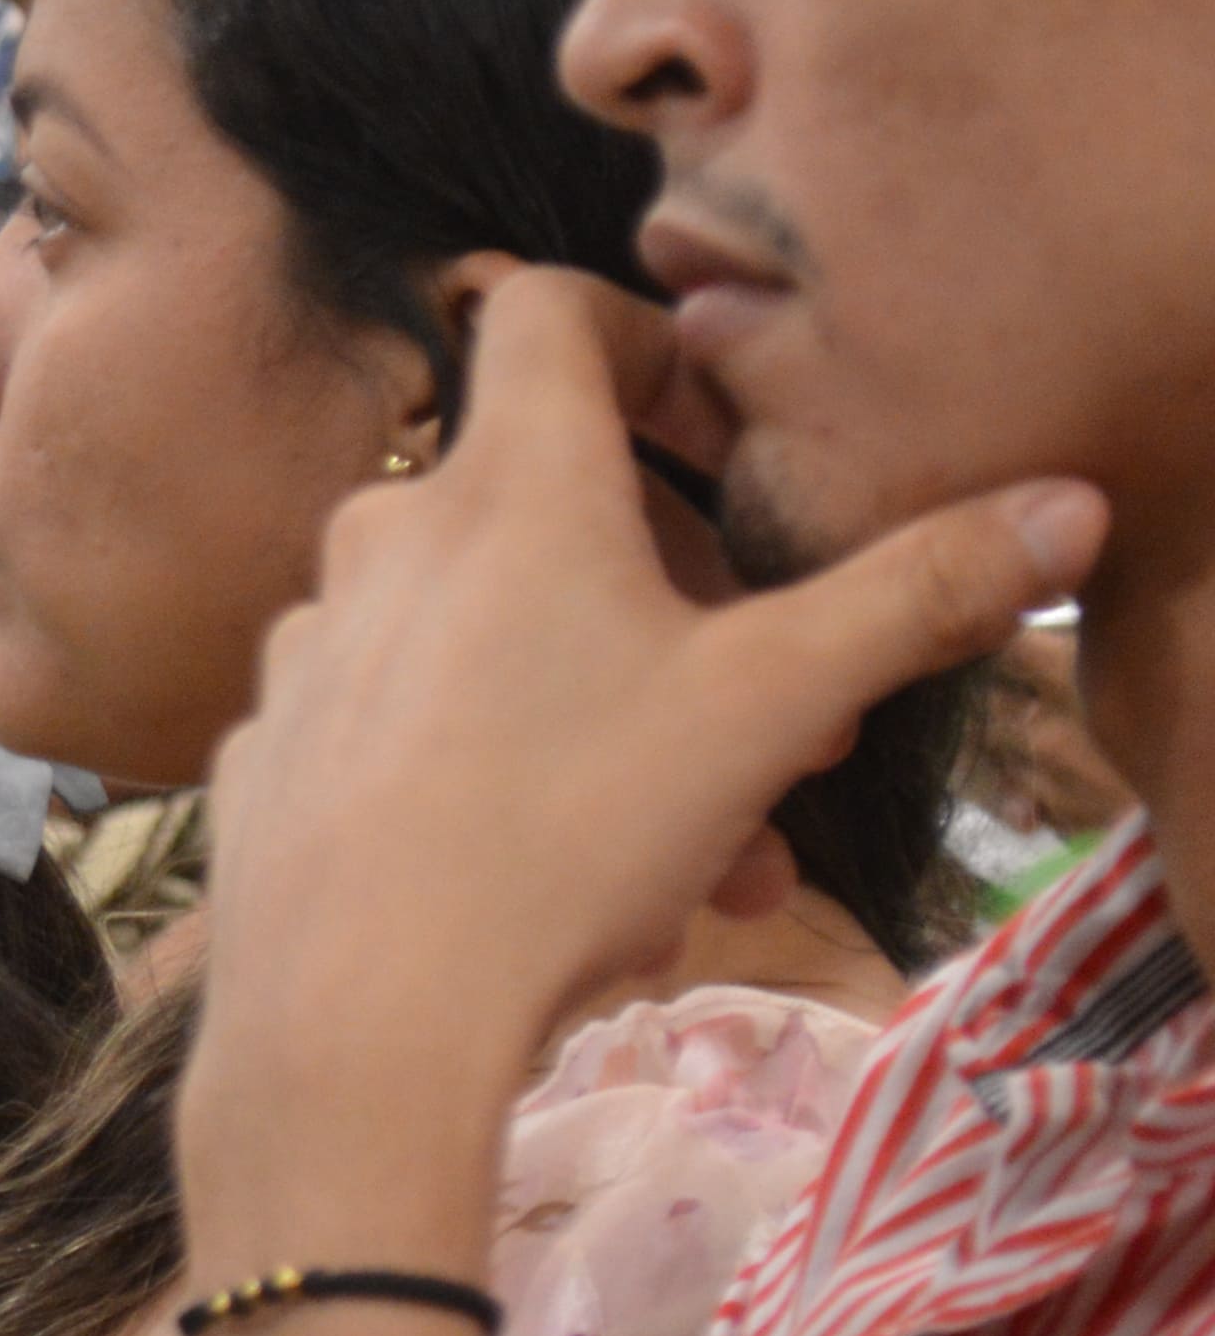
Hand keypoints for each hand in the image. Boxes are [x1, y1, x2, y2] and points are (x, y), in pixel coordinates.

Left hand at [191, 269, 1094, 1155]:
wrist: (357, 1024)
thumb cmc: (565, 834)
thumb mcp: (776, 705)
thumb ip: (914, 594)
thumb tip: (1063, 509)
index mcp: (503, 488)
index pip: (548, 312)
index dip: (641, 341)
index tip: (712, 434)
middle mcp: (381, 541)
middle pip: (548, 503)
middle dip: (682, 599)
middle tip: (772, 707)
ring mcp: (310, 650)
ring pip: (491, 643)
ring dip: (613, 717)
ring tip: (707, 847)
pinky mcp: (272, 753)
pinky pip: (406, 733)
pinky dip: (498, 777)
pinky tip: (565, 884)